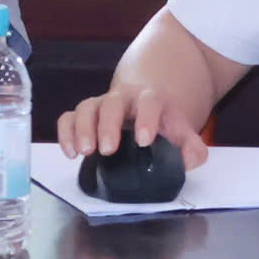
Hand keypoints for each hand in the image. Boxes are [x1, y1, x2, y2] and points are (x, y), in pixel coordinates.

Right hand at [56, 79, 211, 169]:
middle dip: (108, 125)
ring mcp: (102, 104)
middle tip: (107, 149)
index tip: (144, 141)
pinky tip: (70, 153)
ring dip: (83, 128)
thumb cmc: (162, 122)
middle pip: (112, 103)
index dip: (146, 119)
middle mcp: (124, 98)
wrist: (146, 104)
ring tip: (84, 152)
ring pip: (87, 107)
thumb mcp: (181, 131)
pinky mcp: (85, 114)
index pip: (150, 103)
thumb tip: (191, 160)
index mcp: (151, 99)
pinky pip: (69, 117)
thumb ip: (192, 147)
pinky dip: (66, 132)